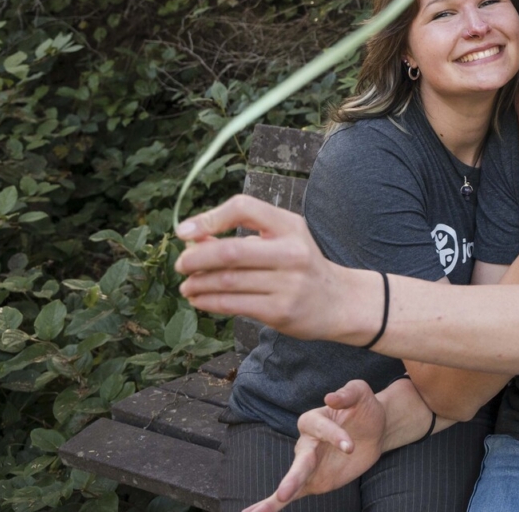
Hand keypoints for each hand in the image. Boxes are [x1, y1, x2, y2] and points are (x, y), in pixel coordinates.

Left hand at [175, 195, 374, 344]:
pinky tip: (199, 299)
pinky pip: (232, 305)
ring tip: (187, 284)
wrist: (338, 301)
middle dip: (195, 258)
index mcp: (290, 226)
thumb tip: (192, 237)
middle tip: (181, 264)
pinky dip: (207, 301)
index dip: (210, 217)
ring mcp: (287, 284)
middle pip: (230, 251)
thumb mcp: (281, 239)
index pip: (244, 208)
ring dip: (197, 283)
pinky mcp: (280, 311)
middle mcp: (291, 252)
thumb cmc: (301, 265)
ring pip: (226, 281)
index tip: (185, 231)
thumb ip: (242, 235)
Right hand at [243, 380, 385, 511]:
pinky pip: (294, 493)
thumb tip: (330, 398)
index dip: (334, 437)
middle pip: (299, 460)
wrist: (374, 429)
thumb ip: (347, 394)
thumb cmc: (364, 408)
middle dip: (292, 478)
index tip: (350, 447)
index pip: (320, 429)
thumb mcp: (360, 393)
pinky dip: (275, 505)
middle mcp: (306, 443)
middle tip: (284, 493)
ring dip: (276, 497)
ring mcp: (308, 465)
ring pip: (292, 480)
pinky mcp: (314, 480)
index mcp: (313, 420)